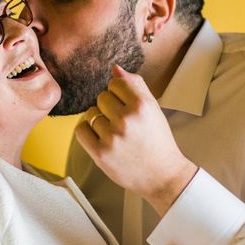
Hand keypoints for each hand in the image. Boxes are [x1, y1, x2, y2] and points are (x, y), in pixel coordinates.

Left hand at [74, 65, 197, 215]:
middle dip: (109, 107)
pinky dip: (88, 133)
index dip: (118, 93)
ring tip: (114, 133)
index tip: (125, 105)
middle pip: (101, 97)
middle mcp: (127, 120)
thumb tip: (115, 69)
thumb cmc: (157, 140)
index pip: (115, 83)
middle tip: (122, 123)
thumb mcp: (153, 109)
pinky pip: (81, 130)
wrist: (163, 176)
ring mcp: (112, 137)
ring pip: (91, 114)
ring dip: (99, 121)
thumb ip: (135, 85)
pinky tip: (101, 139)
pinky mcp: (100, 153)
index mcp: (142, 106)